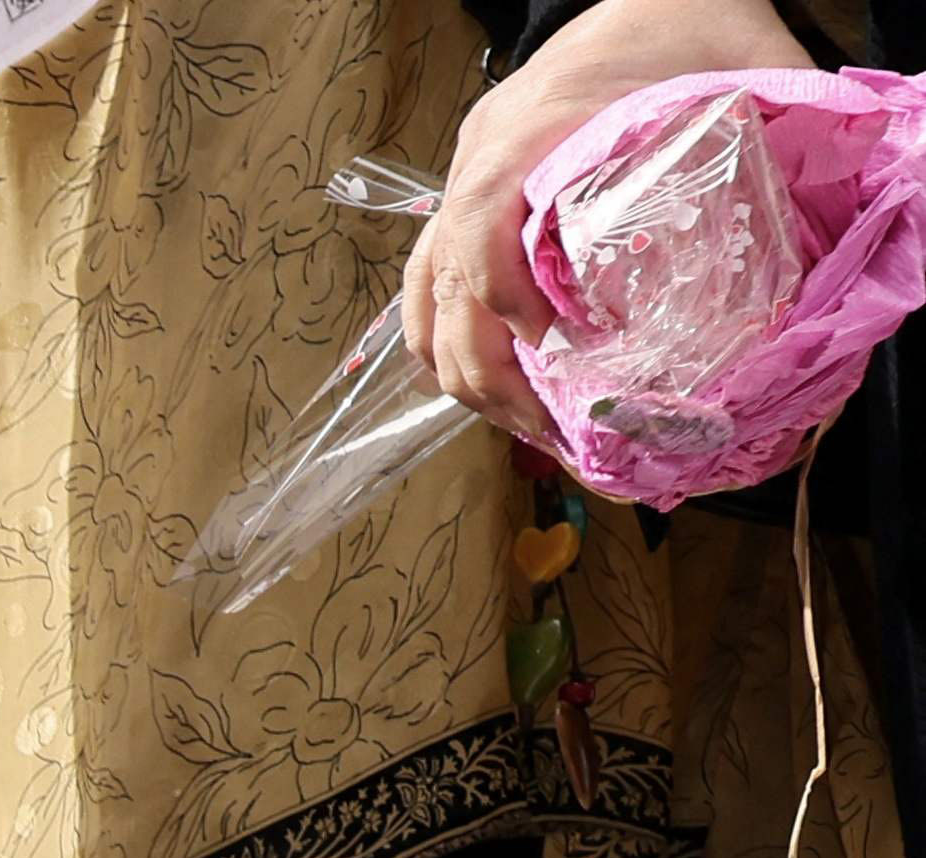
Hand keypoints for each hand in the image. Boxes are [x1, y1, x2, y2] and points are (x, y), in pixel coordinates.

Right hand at [412, 0, 817, 437]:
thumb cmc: (687, 18)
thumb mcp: (745, 69)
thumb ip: (778, 147)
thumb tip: (822, 252)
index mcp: (531, 127)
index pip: (479, 227)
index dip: (504, 301)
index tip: (555, 349)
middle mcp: (480, 160)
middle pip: (438, 290)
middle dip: (483, 373)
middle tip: (546, 429)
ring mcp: (466, 181)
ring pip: (421, 300)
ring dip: (462, 372)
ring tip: (523, 425)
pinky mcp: (472, 199)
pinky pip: (429, 288)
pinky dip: (451, 346)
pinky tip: (497, 385)